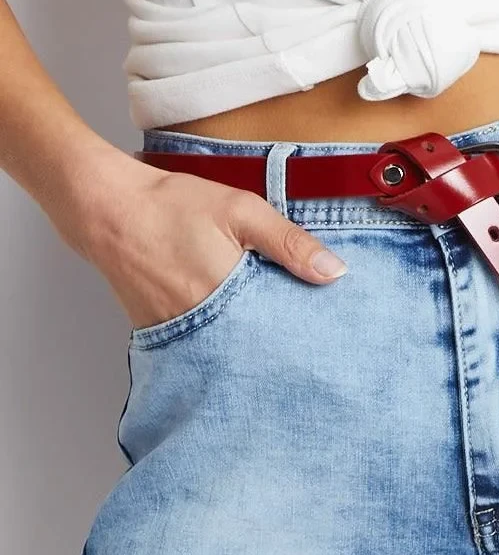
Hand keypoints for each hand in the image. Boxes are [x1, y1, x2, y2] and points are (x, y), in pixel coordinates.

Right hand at [58, 154, 348, 329]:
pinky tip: (231, 318)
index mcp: (228, 298)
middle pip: (254, 348)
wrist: (107, 209)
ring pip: (226, 348)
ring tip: (272, 329)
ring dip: (248, 340)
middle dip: (278, 343)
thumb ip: (289, 242)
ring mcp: (176, 332)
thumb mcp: (242, 210)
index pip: (279, 333)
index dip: (302, 333)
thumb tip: (334, 273)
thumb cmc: (173, 205)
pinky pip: (198, 342)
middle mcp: (201, 325)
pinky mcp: (158, 331)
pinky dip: (218, 334)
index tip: (324, 334)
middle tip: (305, 339)